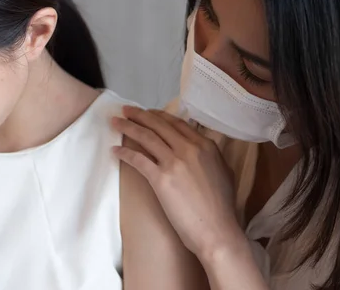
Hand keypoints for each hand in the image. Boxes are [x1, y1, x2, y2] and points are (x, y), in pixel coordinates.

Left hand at [111, 106, 243, 261]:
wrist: (217, 230)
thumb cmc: (222, 208)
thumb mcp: (224, 172)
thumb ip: (210, 156)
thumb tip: (201, 148)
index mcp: (205, 146)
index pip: (177, 124)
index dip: (159, 116)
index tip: (148, 112)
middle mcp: (189, 149)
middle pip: (159, 125)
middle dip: (140, 115)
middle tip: (126, 109)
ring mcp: (174, 162)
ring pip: (146, 138)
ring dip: (128, 127)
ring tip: (115, 121)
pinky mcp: (161, 178)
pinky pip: (138, 160)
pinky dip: (124, 153)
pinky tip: (115, 150)